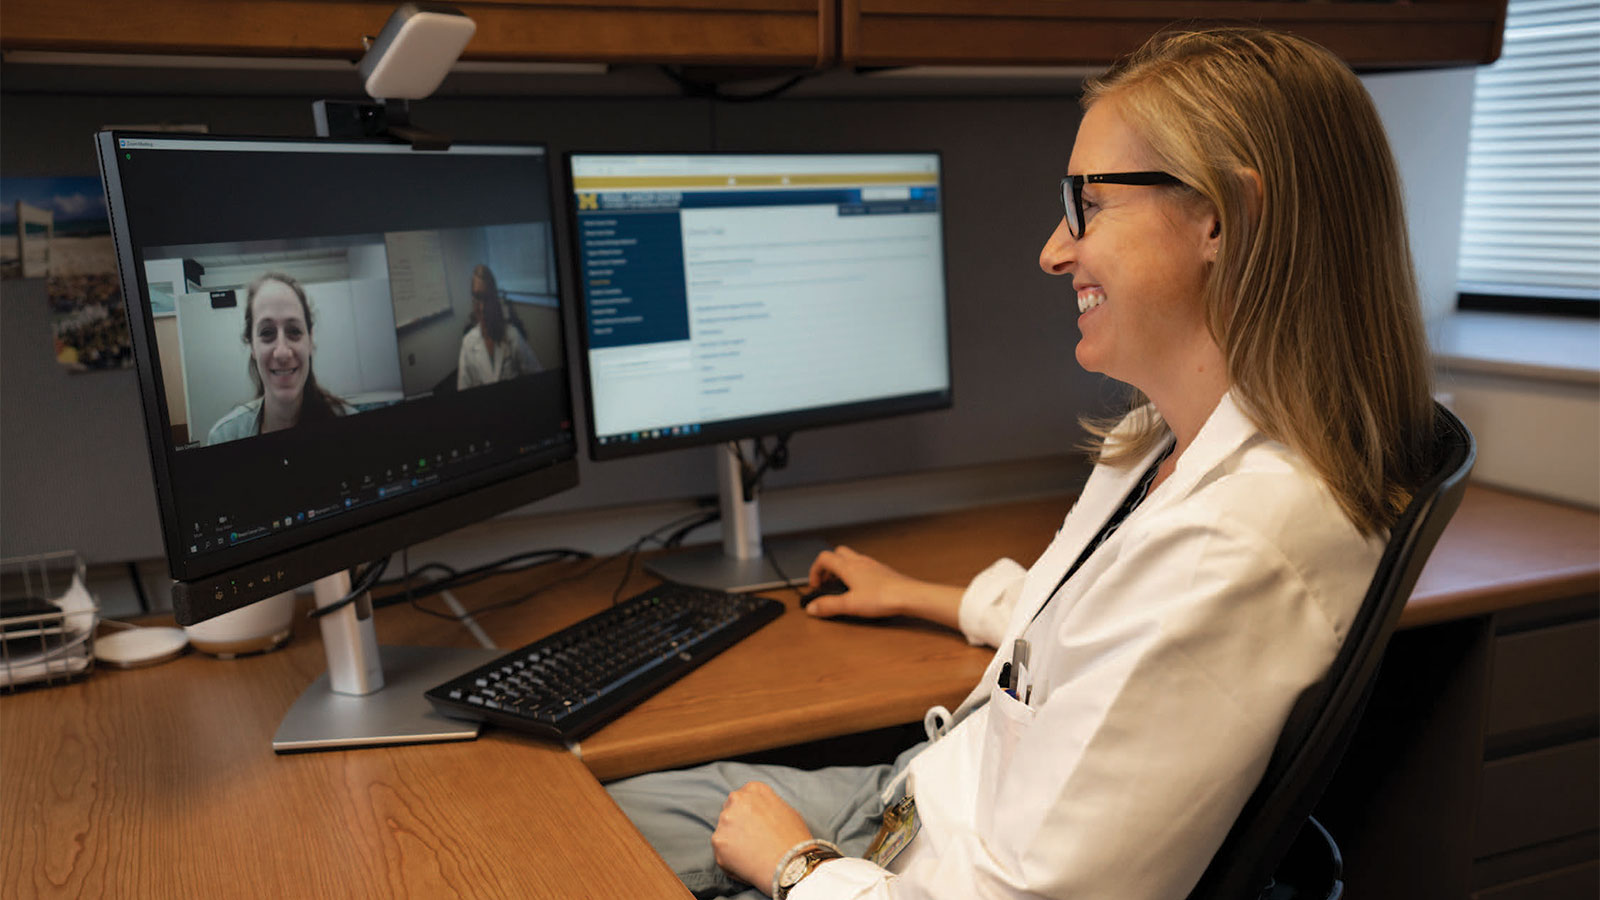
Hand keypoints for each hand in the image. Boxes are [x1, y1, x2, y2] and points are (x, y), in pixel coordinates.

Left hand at [711, 781, 813, 891]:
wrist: (791, 864)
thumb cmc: (794, 839)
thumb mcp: (786, 810)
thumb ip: (767, 807)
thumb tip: (759, 814)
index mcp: (753, 789)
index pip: (742, 799)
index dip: (748, 815)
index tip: (755, 827)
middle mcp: (736, 799)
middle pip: (730, 812)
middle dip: (737, 826)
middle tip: (752, 842)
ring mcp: (725, 820)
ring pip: (724, 832)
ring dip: (733, 843)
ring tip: (752, 855)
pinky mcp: (717, 841)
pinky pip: (720, 852)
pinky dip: (730, 860)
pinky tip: (747, 865)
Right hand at [806, 546, 963, 629]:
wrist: (910, 595)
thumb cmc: (883, 597)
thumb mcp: (850, 605)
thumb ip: (829, 606)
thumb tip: (812, 608)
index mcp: (848, 567)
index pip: (824, 558)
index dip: (814, 571)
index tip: (815, 585)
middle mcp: (860, 562)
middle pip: (837, 553)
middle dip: (828, 567)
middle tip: (827, 582)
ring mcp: (873, 565)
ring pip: (852, 559)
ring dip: (843, 570)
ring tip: (842, 587)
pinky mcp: (883, 572)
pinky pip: (865, 567)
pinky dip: (857, 574)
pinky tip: (861, 590)